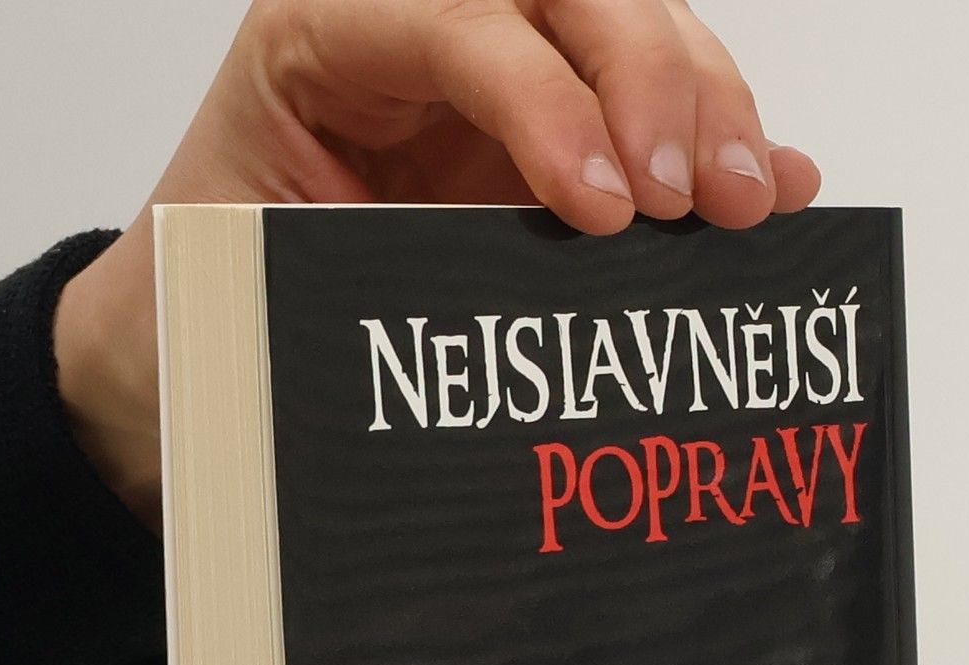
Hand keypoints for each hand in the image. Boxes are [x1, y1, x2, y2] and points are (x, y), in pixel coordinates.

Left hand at [54, 0, 821, 526]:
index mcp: (325, 31)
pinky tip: (777, 186)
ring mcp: (496, 62)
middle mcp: (420, 20)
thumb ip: (369, 260)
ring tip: (750, 207)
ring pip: (631, 28)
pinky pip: (650, 105)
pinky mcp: (550, 122)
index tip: (605, 205)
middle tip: (703, 199)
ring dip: (707, 110)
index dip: (548, 100)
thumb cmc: (214, 290)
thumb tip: (500, 296)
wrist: (191, 329)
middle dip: (656, 85)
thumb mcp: (265, 270)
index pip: (459, 18)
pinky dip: (718, 141)